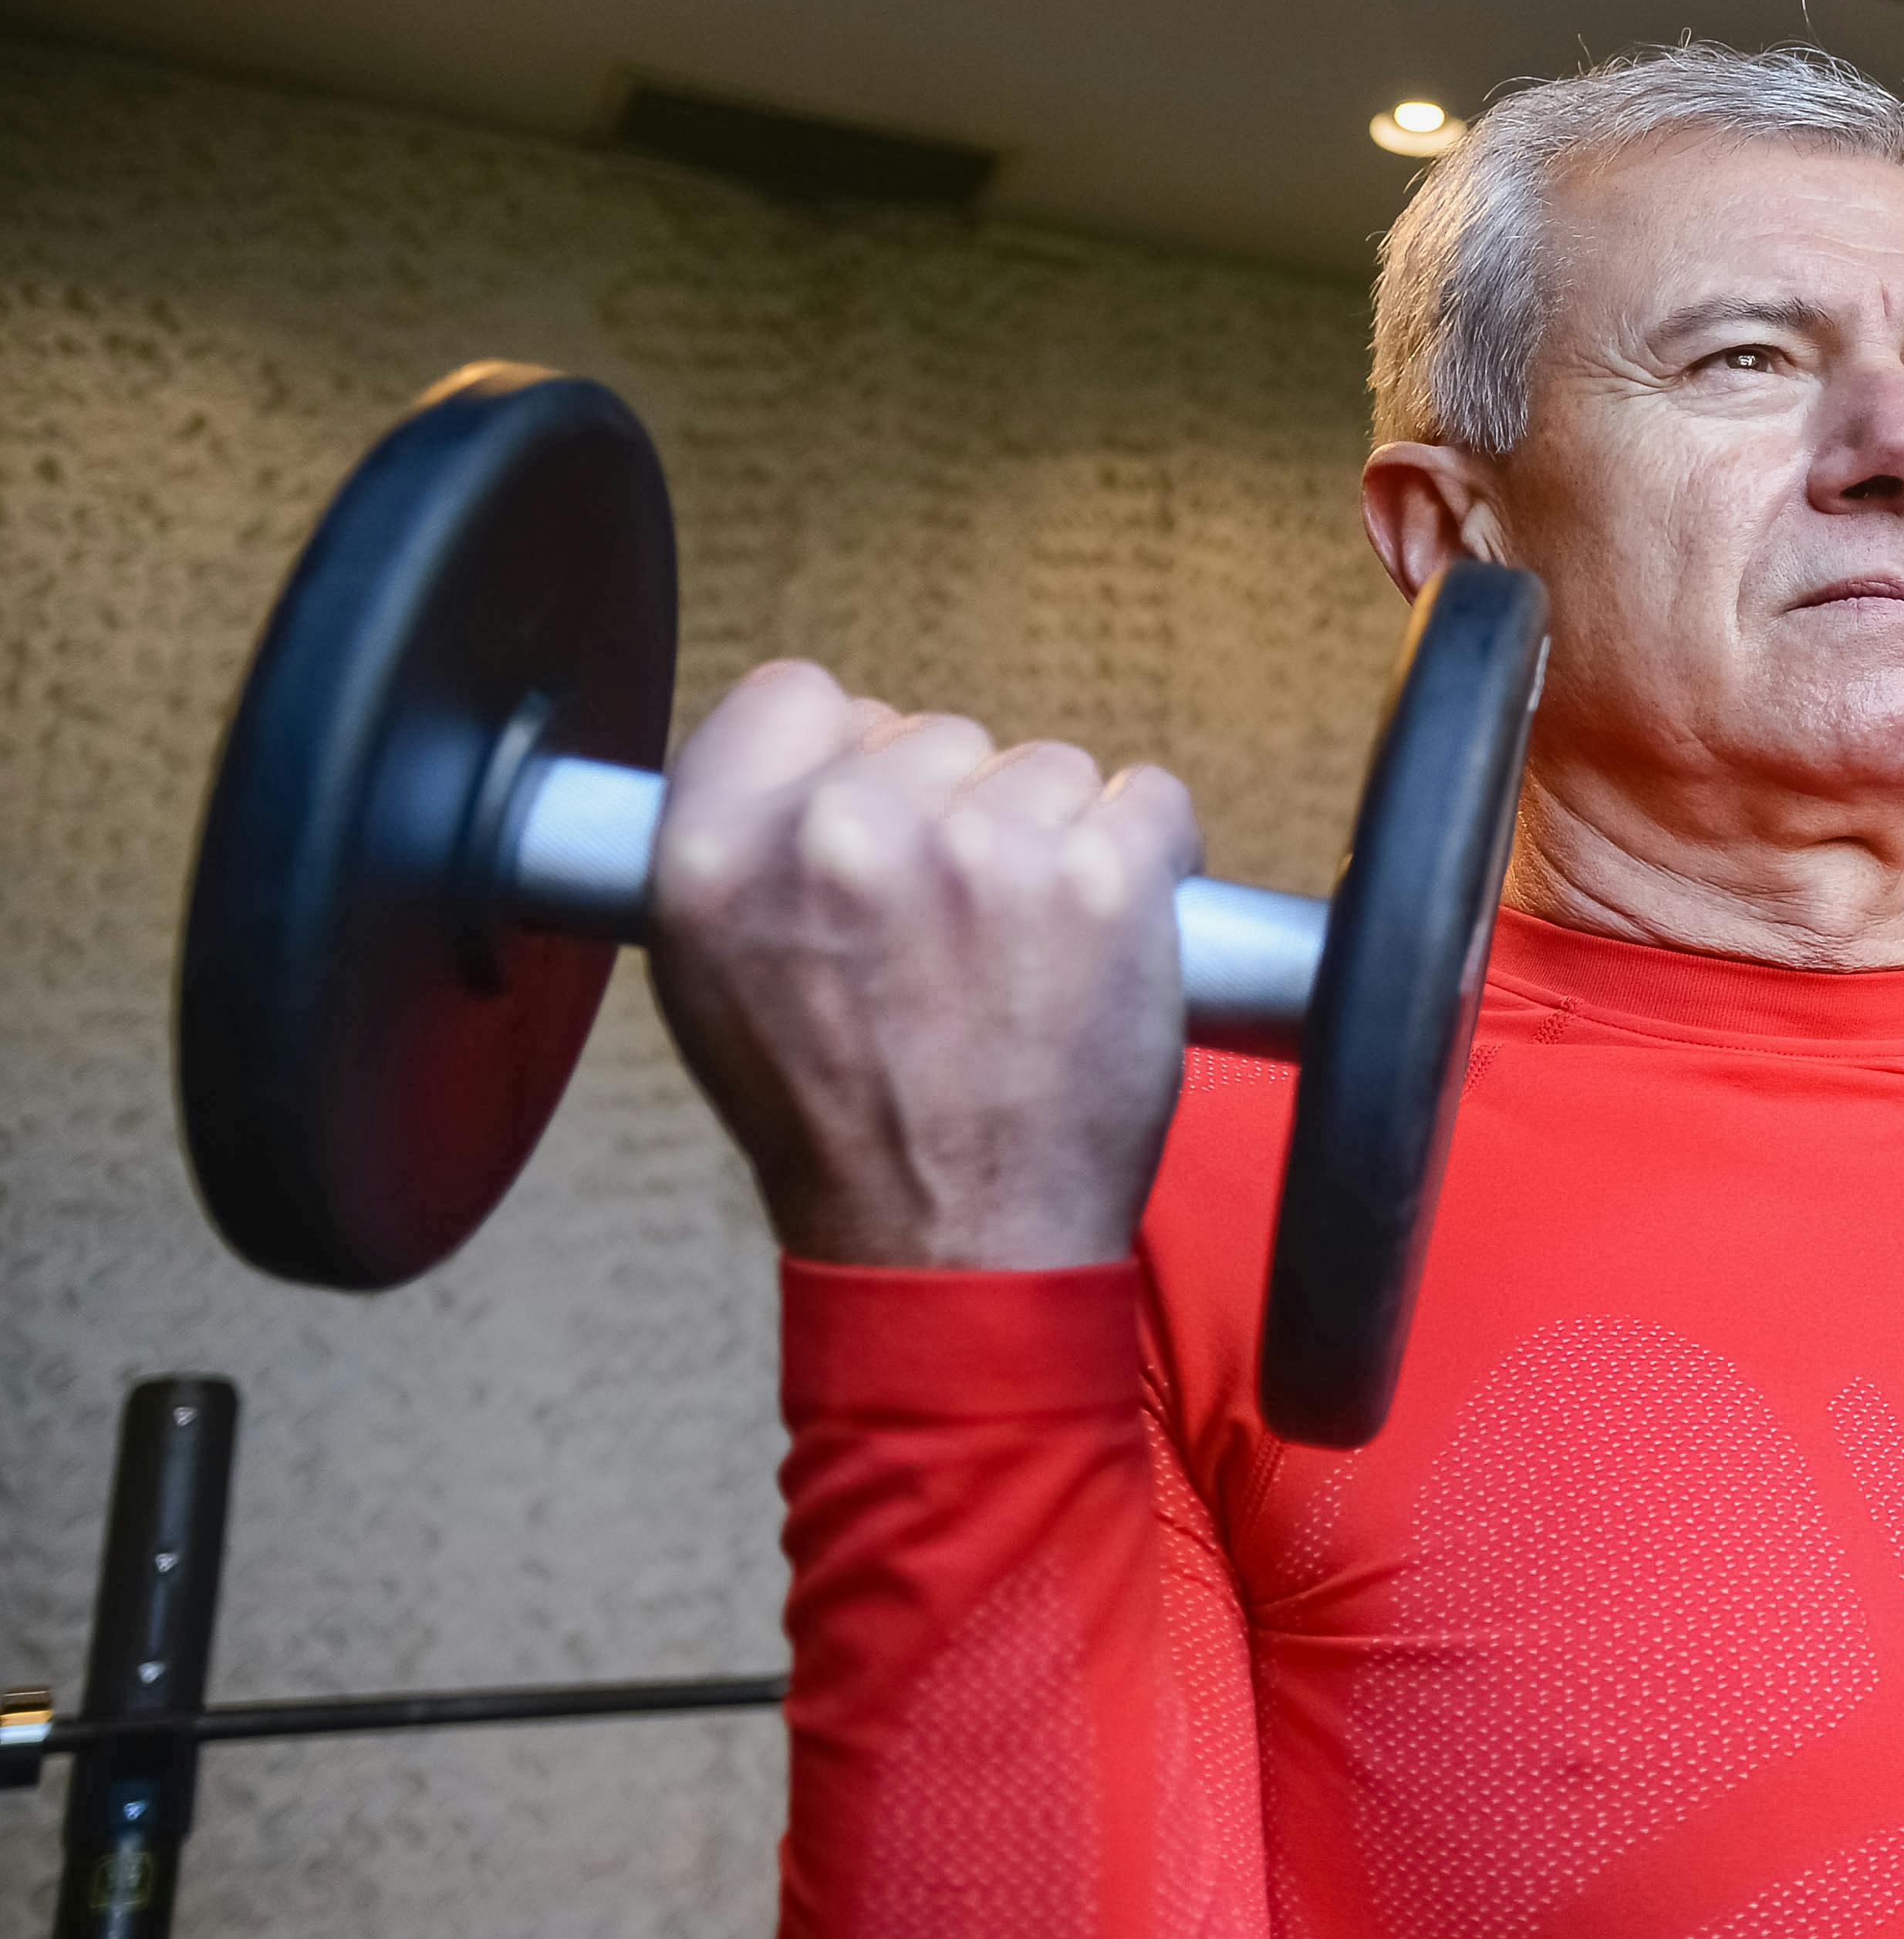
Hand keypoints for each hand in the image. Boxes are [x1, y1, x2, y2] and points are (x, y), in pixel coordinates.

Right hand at [645, 662, 1200, 1270]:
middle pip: (936, 734)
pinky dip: (1147, 861)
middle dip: (957, 817)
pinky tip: (1104, 944)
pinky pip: (1150, 803)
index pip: (798, 696)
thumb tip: (814, 759)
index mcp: (718, 853)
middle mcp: (841, 836)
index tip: (884, 823)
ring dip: (1052, 843)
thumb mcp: (716, 980)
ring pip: (1045, 769)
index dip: (851, 756)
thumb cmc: (843, 1127)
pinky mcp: (1102, 879)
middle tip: (955, 938)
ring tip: (1025, 959)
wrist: (954, 1242)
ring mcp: (980, 852)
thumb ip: (752, 850)